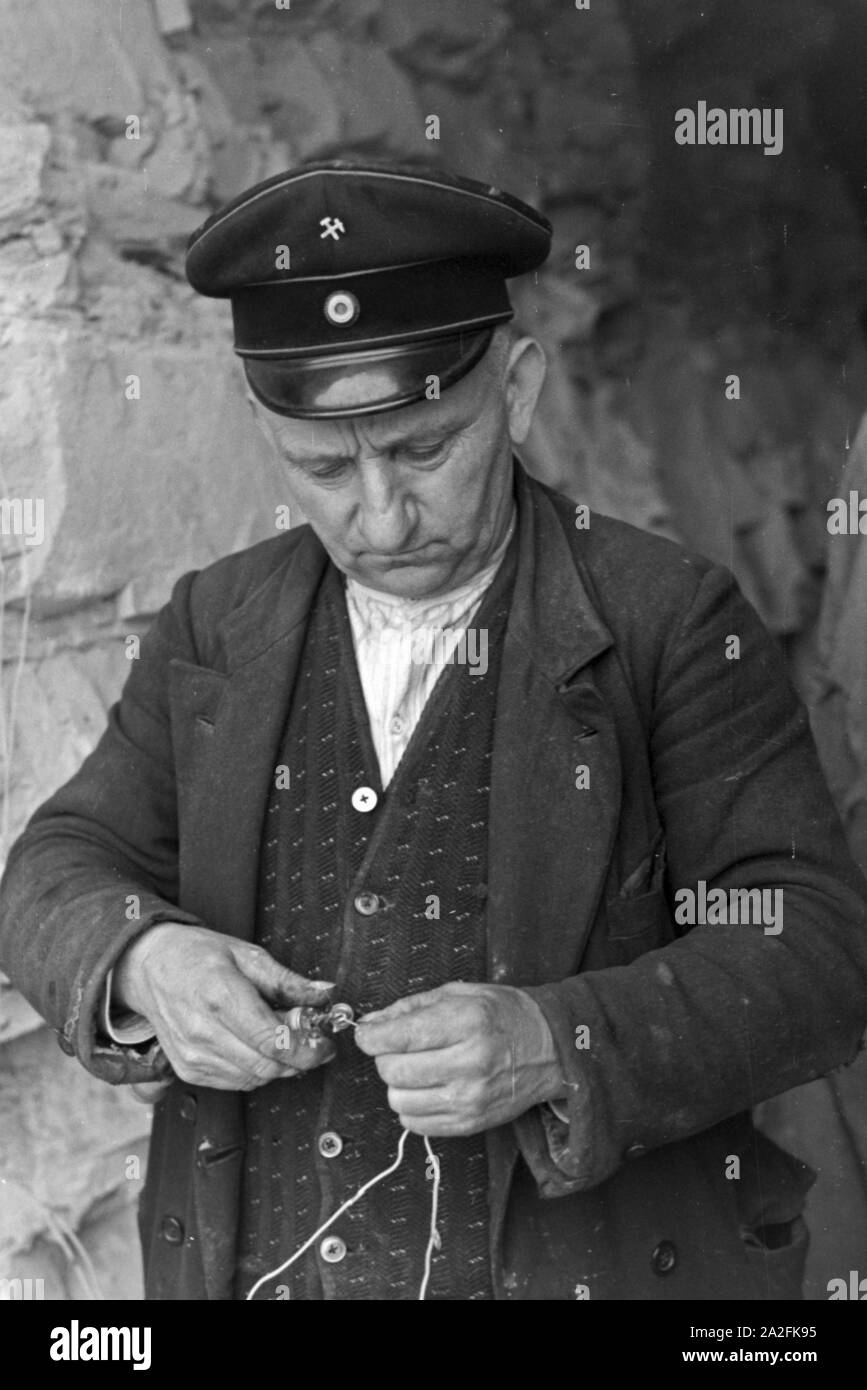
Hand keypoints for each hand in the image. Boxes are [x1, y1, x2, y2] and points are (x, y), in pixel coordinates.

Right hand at [114, 923, 336, 1090]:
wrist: (148, 967)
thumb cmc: (196, 955)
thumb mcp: (247, 955)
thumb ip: (288, 981)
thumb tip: (324, 994)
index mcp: (220, 996)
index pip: (272, 1040)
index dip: (306, 1048)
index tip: (324, 1043)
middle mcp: (203, 1032)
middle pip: (267, 1066)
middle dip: (298, 1058)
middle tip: (311, 1038)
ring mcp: (193, 1055)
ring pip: (255, 1079)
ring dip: (278, 1065)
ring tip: (281, 1037)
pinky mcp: (188, 1070)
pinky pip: (236, 1082)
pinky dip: (256, 1069)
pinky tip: (256, 1045)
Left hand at [354, 982, 563, 1136]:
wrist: (552, 1050)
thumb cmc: (505, 1015)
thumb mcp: (461, 994)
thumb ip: (411, 1007)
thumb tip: (370, 1024)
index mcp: (467, 1022)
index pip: (398, 1037)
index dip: (370, 1036)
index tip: (366, 1034)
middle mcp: (469, 1063)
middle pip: (393, 1071)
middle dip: (386, 1058)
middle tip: (399, 1048)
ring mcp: (471, 1099)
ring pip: (399, 1101)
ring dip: (400, 1084)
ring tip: (419, 1069)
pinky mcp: (471, 1124)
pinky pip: (416, 1124)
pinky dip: (413, 1107)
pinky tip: (430, 1089)